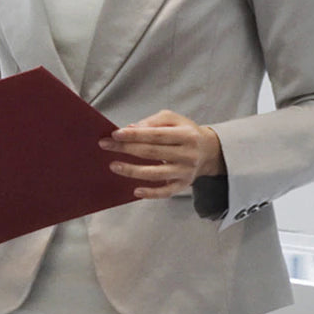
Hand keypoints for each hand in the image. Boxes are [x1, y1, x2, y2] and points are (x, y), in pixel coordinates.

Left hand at [99, 109, 225, 199]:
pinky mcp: (183, 185)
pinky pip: (165, 192)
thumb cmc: (185, 132)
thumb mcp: (174, 119)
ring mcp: (185, 172)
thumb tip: (131, 129)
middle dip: (127, 148)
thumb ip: (153, 122)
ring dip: (132, 171)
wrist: (208, 150)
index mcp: (186, 134)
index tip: (115, 134)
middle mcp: (187, 154)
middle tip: (105, 145)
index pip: (156, 134)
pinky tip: (135, 190)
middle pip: (153, 153)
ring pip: (156, 174)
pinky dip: (150, 193)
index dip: (135, 135)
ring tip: (114, 165)